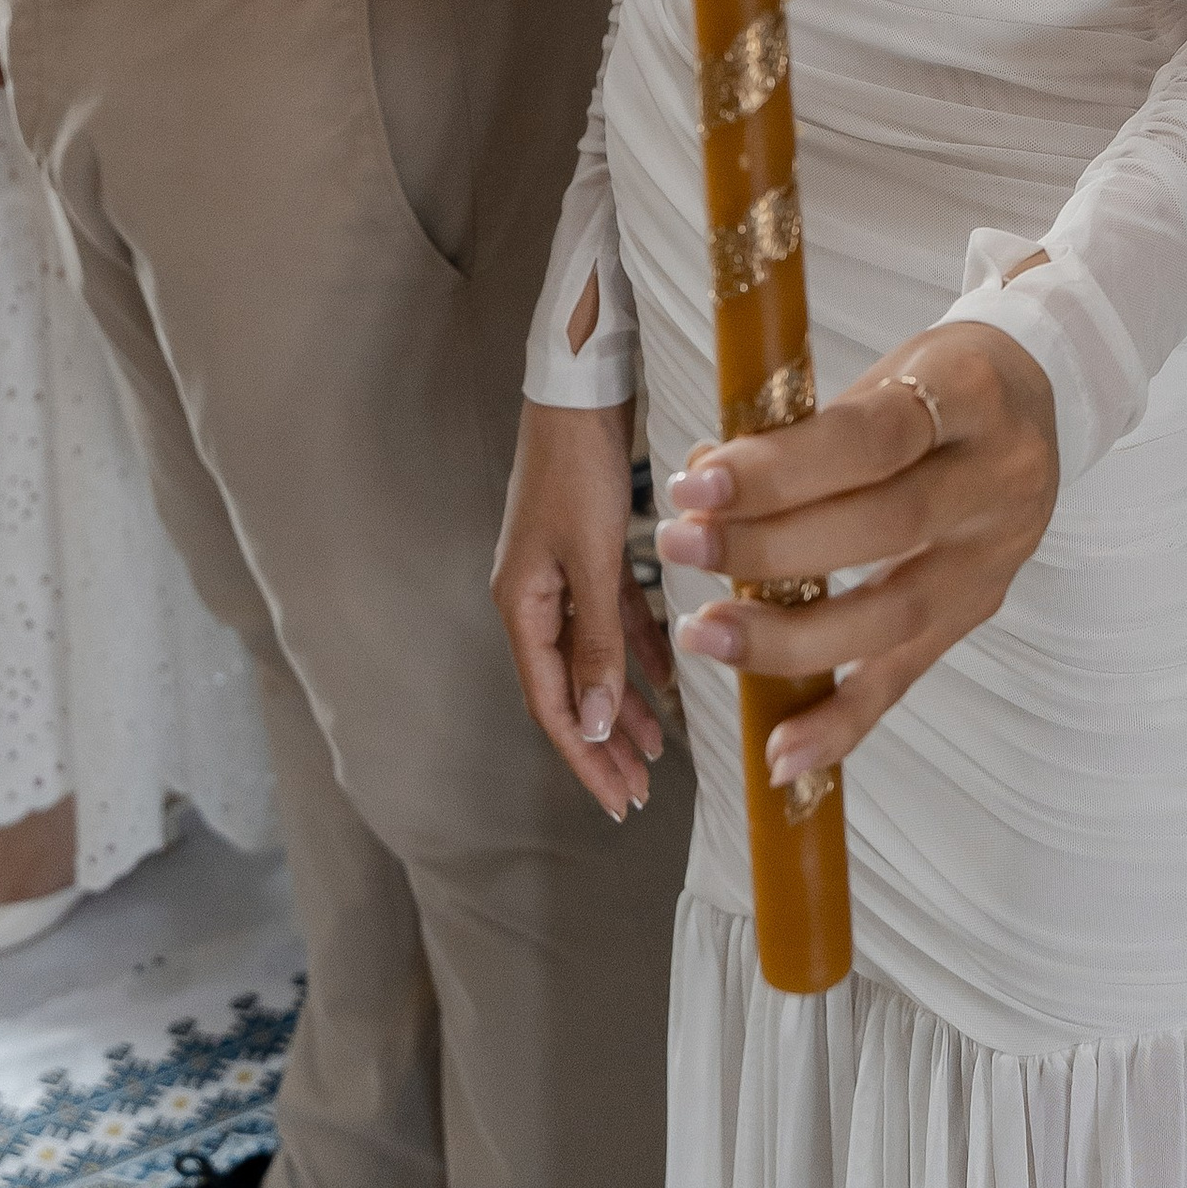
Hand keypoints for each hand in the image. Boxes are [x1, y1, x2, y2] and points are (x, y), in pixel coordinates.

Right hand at [493, 399, 674, 821]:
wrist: (580, 387)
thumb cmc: (577, 463)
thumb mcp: (591, 555)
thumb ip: (596, 639)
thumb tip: (597, 723)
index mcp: (521, 604)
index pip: (551, 704)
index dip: (586, 756)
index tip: (618, 800)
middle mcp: (535, 596)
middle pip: (569, 690)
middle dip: (604, 744)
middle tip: (638, 793)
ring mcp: (562, 573)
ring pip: (594, 658)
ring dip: (624, 703)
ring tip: (658, 751)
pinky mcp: (590, 550)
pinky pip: (613, 618)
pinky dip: (636, 650)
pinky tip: (665, 679)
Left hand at [656, 317, 1058, 791]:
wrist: (1037, 397)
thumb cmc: (937, 379)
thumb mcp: (883, 368)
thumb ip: (802, 427)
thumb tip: (704, 476)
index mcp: (971, 394)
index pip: (872, 438)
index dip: (781, 468)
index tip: (698, 483)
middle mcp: (998, 479)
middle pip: (883, 526)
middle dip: (768, 546)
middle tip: (680, 545)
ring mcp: (995, 556)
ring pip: (894, 614)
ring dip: (788, 638)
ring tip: (704, 633)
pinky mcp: (980, 610)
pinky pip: (909, 675)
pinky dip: (842, 720)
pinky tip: (783, 752)